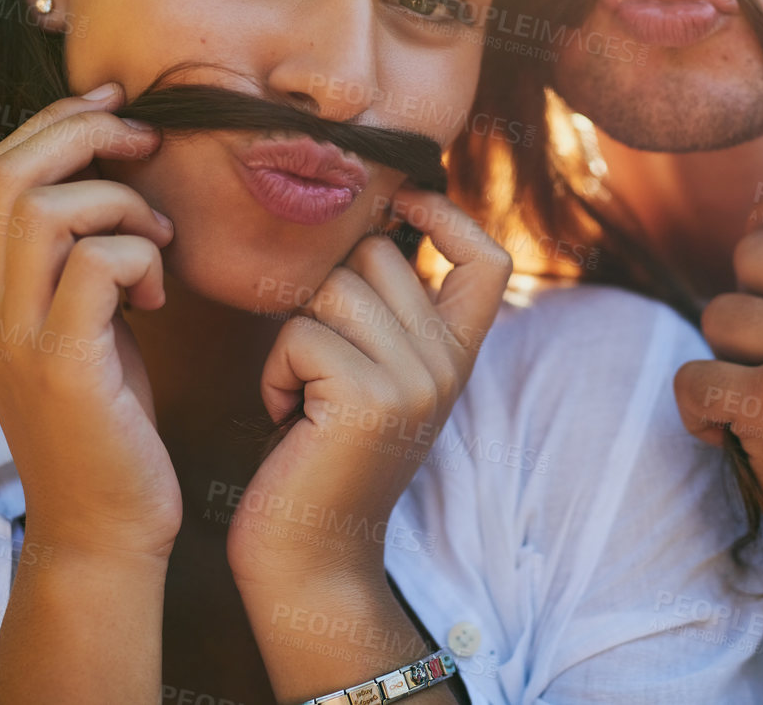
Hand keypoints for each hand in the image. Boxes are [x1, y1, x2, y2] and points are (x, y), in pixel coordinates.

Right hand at [0, 82, 182, 561]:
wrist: (104, 527)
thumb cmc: (111, 419)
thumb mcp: (86, 323)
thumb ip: (81, 256)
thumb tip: (117, 174)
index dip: (57, 121)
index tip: (120, 108)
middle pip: (10, 169)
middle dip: (87, 133)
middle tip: (148, 144)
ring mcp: (16, 333)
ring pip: (49, 207)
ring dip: (123, 203)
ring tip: (159, 245)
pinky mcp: (62, 364)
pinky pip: (97, 262)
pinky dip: (141, 256)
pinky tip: (159, 295)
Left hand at [227, 187, 511, 592]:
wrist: (311, 561)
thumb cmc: (320, 461)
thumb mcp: (374, 381)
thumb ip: (386, 316)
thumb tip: (367, 225)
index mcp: (455, 357)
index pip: (488, 259)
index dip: (448, 215)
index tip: (402, 201)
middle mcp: (447, 364)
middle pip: (377, 255)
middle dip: (325, 294)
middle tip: (317, 366)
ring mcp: (415, 380)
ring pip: (332, 288)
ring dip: (293, 338)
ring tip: (301, 397)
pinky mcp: (367, 397)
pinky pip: (299, 334)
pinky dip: (274, 373)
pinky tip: (286, 419)